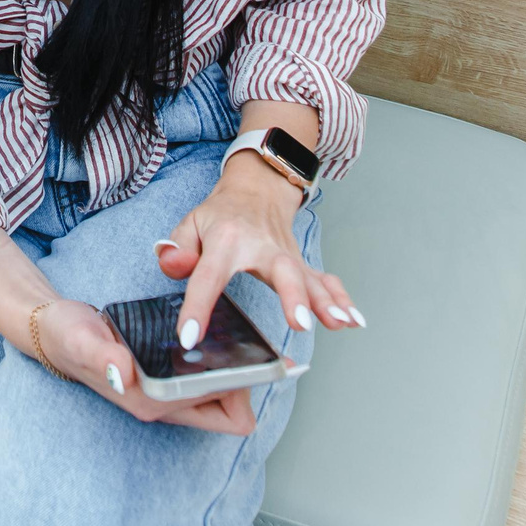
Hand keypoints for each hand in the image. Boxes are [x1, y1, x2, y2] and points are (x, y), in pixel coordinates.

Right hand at [30, 297, 259, 434]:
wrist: (54, 331)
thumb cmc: (68, 337)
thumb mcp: (82, 340)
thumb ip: (102, 357)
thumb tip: (122, 372)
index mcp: (153, 403)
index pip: (224, 415)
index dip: (247, 391)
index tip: (263, 360)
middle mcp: (164, 405)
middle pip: (232, 410)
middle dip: (250, 382)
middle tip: (255, 344)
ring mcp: (166, 394)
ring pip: (223, 396)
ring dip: (239, 373)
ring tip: (247, 338)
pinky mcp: (165, 377)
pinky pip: (208, 380)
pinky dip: (223, 364)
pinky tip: (225, 337)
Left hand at [161, 156, 359, 354]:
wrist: (256, 188)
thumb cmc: (221, 214)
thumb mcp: (190, 223)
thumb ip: (176, 248)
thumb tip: (172, 266)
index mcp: (226, 241)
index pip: (208, 276)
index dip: (197, 307)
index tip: (189, 337)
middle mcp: (261, 247)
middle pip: (280, 271)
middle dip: (292, 296)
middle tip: (300, 323)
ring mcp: (286, 256)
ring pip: (309, 277)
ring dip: (325, 301)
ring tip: (338, 323)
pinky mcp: (301, 264)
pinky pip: (324, 281)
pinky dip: (341, 299)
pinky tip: (353, 320)